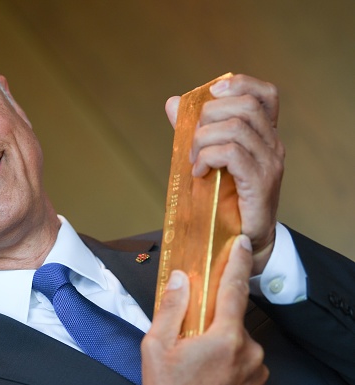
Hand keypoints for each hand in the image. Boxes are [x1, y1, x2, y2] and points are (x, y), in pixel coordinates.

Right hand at [142, 235, 267, 384]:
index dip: (238, 262)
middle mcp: (248, 352)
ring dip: (222, 342)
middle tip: (191, 339)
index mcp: (225, 338)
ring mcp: (257, 372)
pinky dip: (231, 360)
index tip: (243, 244)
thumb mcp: (157, 346)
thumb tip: (181, 279)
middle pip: (232, 319)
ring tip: (198, 364)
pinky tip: (210, 375)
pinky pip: (246, 361)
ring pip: (239, 341)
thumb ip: (171, 307)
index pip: (235, 289)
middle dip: (213, 320)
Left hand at [165, 75, 284, 273]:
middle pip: (245, 105)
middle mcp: (272, 145)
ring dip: (203, 139)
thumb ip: (194, 130)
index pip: (265, 94)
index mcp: (264, 135)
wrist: (244, 239)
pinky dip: (208, 157)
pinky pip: (231, 154)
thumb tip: (173, 103)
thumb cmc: (226, 199)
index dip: (239, 84)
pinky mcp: (259, 183)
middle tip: (192, 139)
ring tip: (193, 160)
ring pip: (235, 128)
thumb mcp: (210, 158)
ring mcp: (269, 163)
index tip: (212, 92)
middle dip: (209, 114)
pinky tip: (198, 172)